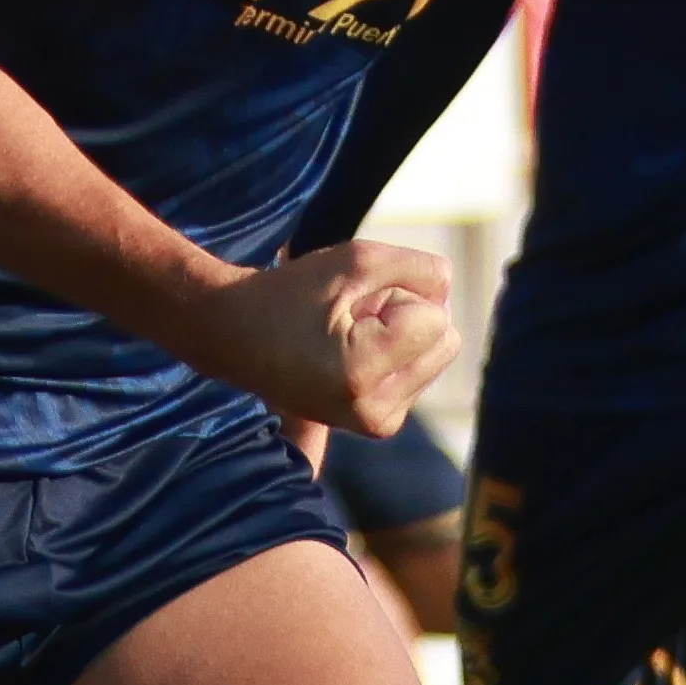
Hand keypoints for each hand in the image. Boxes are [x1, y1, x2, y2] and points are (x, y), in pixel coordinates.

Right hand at [203, 239, 455, 436]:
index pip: (436, 319)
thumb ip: (419, 268)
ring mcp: (376, 424)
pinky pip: (420, 372)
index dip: (398, 294)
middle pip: (446, 341)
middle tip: (352, 317)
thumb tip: (451, 294)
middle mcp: (373, 412)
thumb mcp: (355, 260)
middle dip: (407, 316)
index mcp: (361, 374)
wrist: (234, 336)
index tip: (350, 303)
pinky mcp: (377, 424)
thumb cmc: (290, 294)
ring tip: (347, 334)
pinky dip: (395, 354)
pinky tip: (350, 353)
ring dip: (401, 335)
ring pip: (436, 356)